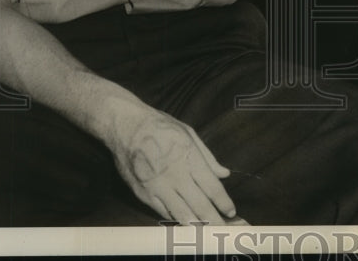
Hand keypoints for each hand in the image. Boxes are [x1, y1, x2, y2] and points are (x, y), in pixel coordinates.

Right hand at [110, 106, 237, 224]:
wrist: (126, 125)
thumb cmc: (160, 126)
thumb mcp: (189, 133)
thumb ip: (208, 157)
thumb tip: (224, 173)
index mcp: (190, 158)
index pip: (212, 187)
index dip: (223, 202)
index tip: (231, 211)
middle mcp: (176, 176)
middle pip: (200, 205)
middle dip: (214, 219)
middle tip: (224, 229)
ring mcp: (158, 187)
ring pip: (181, 214)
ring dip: (197, 225)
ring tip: (207, 232)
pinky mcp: (144, 194)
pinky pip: (162, 213)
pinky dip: (175, 220)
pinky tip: (185, 224)